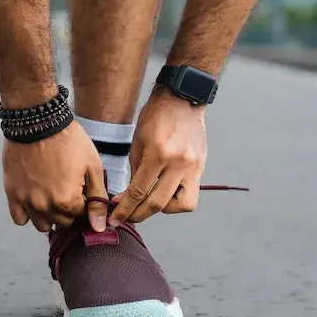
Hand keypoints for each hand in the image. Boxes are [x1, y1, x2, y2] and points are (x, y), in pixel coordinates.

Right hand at [2, 120, 108, 233]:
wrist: (38, 122)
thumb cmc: (69, 141)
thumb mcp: (92, 166)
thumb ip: (97, 199)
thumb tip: (99, 227)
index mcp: (67, 201)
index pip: (80, 216)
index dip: (83, 202)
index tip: (80, 189)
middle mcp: (45, 207)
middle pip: (62, 223)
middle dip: (68, 211)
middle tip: (67, 189)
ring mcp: (26, 202)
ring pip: (42, 225)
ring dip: (49, 215)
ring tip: (51, 194)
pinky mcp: (12, 194)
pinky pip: (20, 219)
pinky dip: (28, 213)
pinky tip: (35, 198)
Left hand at [111, 90, 207, 225]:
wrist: (182, 98)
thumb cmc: (156, 115)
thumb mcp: (138, 141)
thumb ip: (136, 171)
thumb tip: (129, 197)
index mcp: (159, 153)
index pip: (139, 191)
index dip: (124, 208)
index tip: (115, 218)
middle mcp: (179, 163)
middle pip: (158, 203)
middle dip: (138, 214)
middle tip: (126, 217)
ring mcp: (193, 166)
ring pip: (181, 205)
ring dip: (163, 210)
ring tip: (150, 203)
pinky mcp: (201, 167)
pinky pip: (191, 196)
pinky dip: (177, 201)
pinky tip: (166, 194)